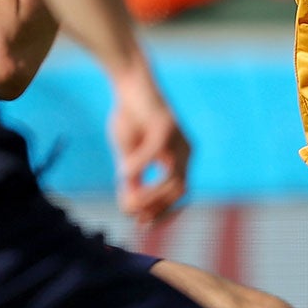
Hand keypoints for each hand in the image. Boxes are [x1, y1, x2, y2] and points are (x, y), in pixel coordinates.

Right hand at [107, 66, 189, 225]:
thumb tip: (129, 209)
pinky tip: (122, 172)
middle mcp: (186, 151)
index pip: (181, 196)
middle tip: (137, 218)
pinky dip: (138, 167)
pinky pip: (155, 155)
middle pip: (181, 192)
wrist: (128, 83)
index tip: (144, 225)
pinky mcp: (166, 126)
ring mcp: (179, 139)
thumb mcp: (128, 156)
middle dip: (159, 209)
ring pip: (174, 180)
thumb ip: (132, 180)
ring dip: (150, 194)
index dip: (165, 214)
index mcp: (180, 159)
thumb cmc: (129, 118)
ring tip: (128, 195)